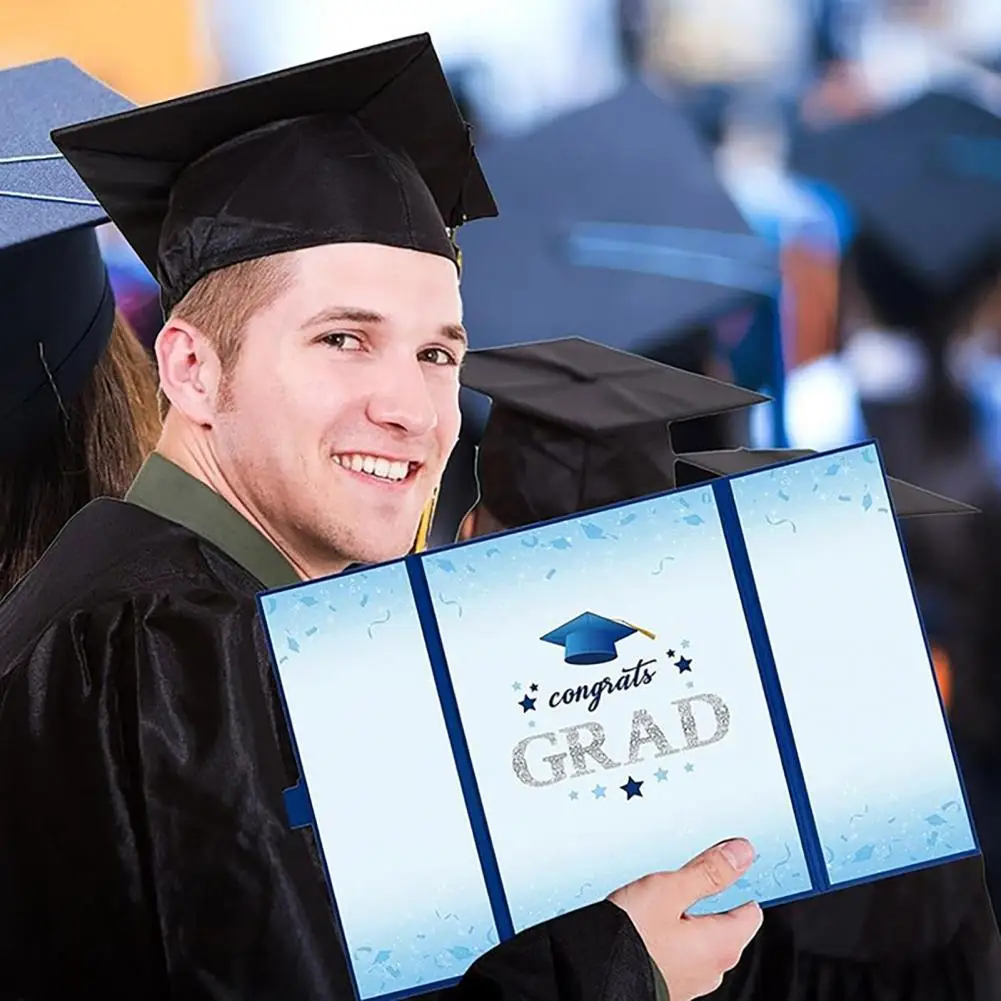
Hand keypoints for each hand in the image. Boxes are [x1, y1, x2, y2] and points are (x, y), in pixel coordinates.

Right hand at [608, 839, 762, 1000]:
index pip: (751, 909)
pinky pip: (677, 949)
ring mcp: (689, 980)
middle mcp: (712, 969)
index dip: (738, 882)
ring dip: (682, 915)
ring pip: (697, 936)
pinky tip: (643, 919)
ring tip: (654, 895)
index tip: (721, 863)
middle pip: (723, 922)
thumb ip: (708, 872)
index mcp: (723, 946)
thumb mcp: (668, 891)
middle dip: (705, 897)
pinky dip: (667, 932)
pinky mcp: (666, 981)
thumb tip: (741, 854)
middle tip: (678, 876)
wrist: (592, 976)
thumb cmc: (631, 941)